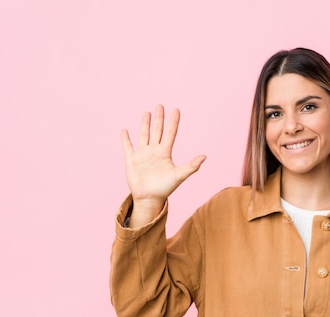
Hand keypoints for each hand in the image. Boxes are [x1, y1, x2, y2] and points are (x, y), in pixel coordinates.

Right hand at [121, 104, 205, 225]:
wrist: (149, 199)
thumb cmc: (165, 189)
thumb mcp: (179, 176)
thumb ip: (191, 166)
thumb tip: (205, 156)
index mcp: (165, 153)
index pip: (170, 133)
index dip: (173, 122)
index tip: (176, 110)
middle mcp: (154, 151)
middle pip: (157, 131)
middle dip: (159, 119)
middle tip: (160, 105)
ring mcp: (143, 154)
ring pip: (144, 135)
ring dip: (145, 124)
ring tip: (147, 113)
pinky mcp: (131, 160)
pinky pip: (128, 147)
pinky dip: (126, 139)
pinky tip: (125, 131)